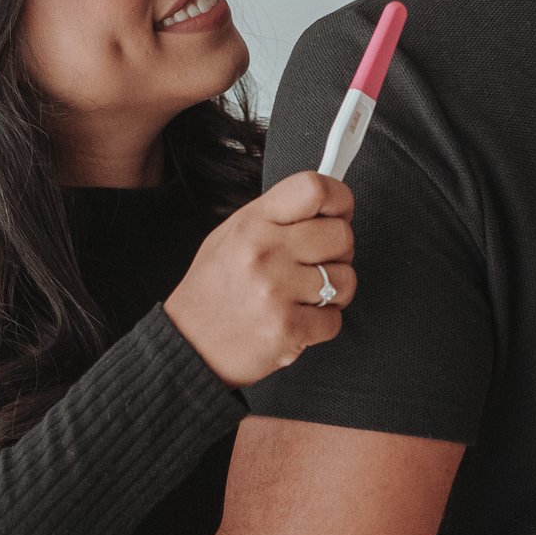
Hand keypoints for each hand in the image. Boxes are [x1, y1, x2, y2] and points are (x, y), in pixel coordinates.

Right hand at [164, 171, 356, 385]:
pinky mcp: (287, 328)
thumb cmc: (212, 292)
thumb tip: (325, 206)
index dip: (339, 200)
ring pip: (346, 279)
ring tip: (303, 297)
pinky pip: (335, 319)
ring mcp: (276, 291)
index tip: (340, 213)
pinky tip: (297, 319)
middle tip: (316, 265)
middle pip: (341, 235)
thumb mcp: (231, 236)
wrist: (190, 345)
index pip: (314, 189)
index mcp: (252, 223)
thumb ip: (276, 217)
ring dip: (333, 292)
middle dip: (338, 253)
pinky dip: (322, 324)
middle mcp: (265, 252)